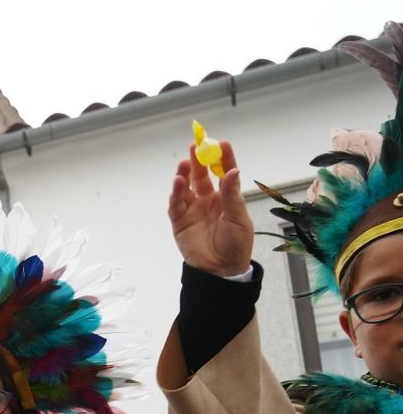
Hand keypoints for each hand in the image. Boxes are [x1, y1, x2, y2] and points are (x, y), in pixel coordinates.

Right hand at [168, 141, 254, 276]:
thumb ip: (232, 195)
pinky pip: (175, 205)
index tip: (222, 143)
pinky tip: (178, 183)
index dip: (222, 158)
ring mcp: (192, 210)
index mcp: (225, 198)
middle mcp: (207, 200)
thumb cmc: (236, 244)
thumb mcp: (238, 218)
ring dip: (185, 175)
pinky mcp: (179, 222)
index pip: (223, 173)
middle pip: (201, 176)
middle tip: (197, 145)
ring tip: (185, 164)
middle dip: (199, 160)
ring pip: (186, 188)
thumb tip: (232, 172)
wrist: (221, 270)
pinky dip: (175, 194)